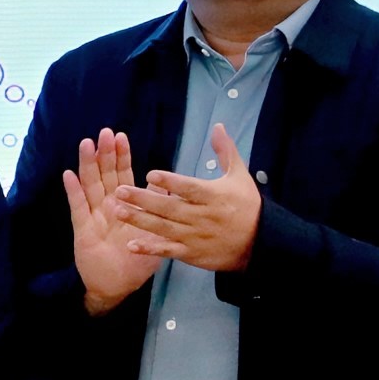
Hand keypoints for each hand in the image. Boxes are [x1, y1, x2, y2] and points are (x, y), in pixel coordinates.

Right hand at [63, 129, 164, 313]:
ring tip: (86, 144)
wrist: (118, 285)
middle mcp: (108, 206)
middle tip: (104, 132)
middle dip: (105, 153)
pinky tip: (68, 175)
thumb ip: (157, 206)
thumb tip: (164, 181)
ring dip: (88, 165)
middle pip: (105, 174)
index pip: (123, 174)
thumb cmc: (136, 260)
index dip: (122, 155)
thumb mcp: (153, 231)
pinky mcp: (83, 229)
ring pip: (90, 185)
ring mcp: (94, 216)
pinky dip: (73, 192)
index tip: (121, 136)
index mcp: (125, 205)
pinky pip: (78, 208)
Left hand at [110, 123, 265, 273]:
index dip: (170, 182)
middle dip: (143, 199)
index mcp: (213, 196)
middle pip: (169, 207)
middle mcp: (202, 216)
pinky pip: (168, 251)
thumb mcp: (240, 176)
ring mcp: (195, 236)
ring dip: (140, 221)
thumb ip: (225, 151)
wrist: (260, 242)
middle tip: (120, 191)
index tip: (150, 174)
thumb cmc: (247, 206)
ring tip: (118, 211)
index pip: (189, 188)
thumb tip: (217, 126)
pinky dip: (151, 249)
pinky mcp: (192, 253)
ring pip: (164, 228)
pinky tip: (132, 245)